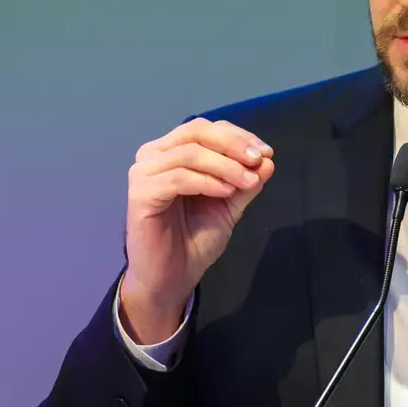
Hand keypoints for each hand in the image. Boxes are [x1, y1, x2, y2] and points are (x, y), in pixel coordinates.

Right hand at [119, 117, 274, 343]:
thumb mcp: (230, 205)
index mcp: (173, 151)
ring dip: (226, 165)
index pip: (207, 129)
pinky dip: (207, 181)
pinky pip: (178, 178)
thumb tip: (267, 160)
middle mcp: (154, 155)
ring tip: (248, 182)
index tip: (266, 153)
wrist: (173, 278)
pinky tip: (226, 192)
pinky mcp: (140, 194)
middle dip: (233, 144)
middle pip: (197, 132)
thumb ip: (246, 182)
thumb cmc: (195, 238)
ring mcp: (144, 173)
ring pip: (190, 153)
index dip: (239, 136)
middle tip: (258, 161)